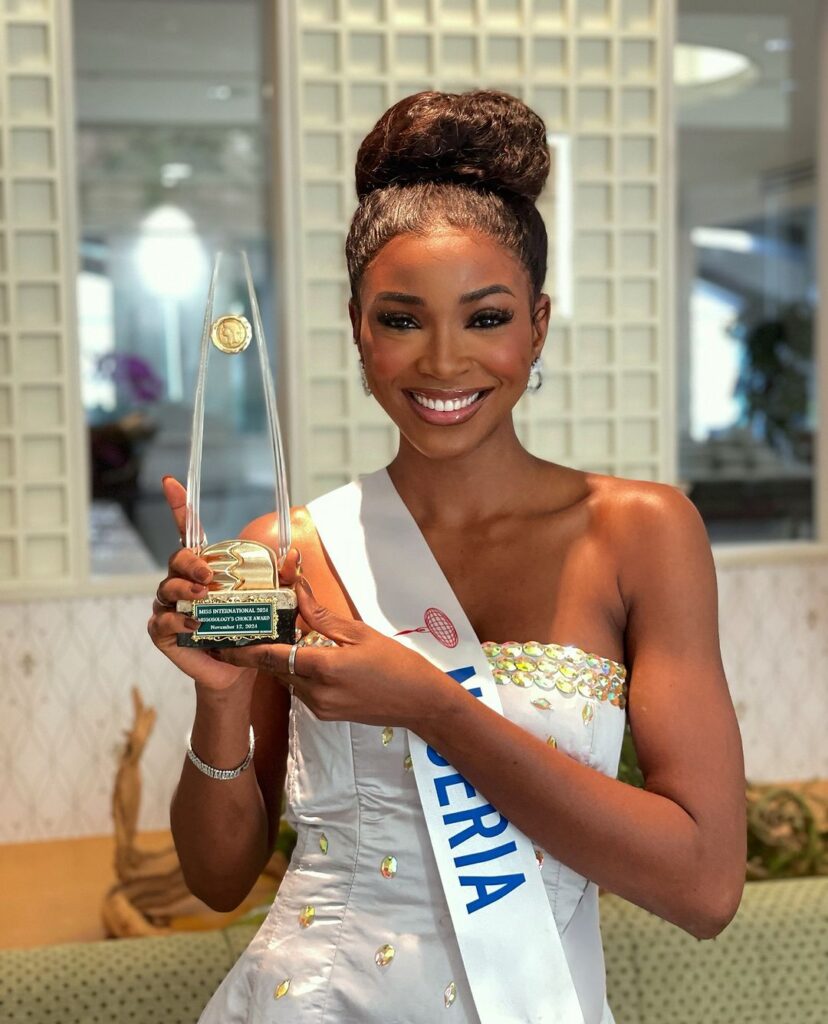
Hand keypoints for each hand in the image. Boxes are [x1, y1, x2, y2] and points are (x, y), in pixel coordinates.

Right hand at [146, 475, 302, 692]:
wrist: (239, 671)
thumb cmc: (251, 630)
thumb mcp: (272, 601)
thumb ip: (283, 578)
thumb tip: (294, 555)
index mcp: (205, 568)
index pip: (188, 532)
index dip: (179, 507)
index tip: (170, 482)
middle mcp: (183, 582)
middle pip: (177, 560)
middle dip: (190, 563)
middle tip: (208, 575)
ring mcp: (170, 605)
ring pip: (166, 587)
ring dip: (184, 589)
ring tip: (203, 597)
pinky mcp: (163, 631)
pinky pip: (161, 619)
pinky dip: (177, 619)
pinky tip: (194, 623)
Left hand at [218, 577, 456, 729]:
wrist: (420, 703)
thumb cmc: (397, 664)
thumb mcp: (360, 633)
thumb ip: (322, 616)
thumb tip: (297, 590)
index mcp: (324, 668)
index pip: (271, 657)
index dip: (244, 650)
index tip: (223, 641)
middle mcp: (316, 692)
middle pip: (275, 669)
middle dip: (261, 651)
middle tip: (246, 629)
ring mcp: (320, 707)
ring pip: (286, 679)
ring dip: (280, 661)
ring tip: (276, 638)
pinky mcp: (325, 714)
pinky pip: (301, 689)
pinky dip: (297, 672)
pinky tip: (307, 656)